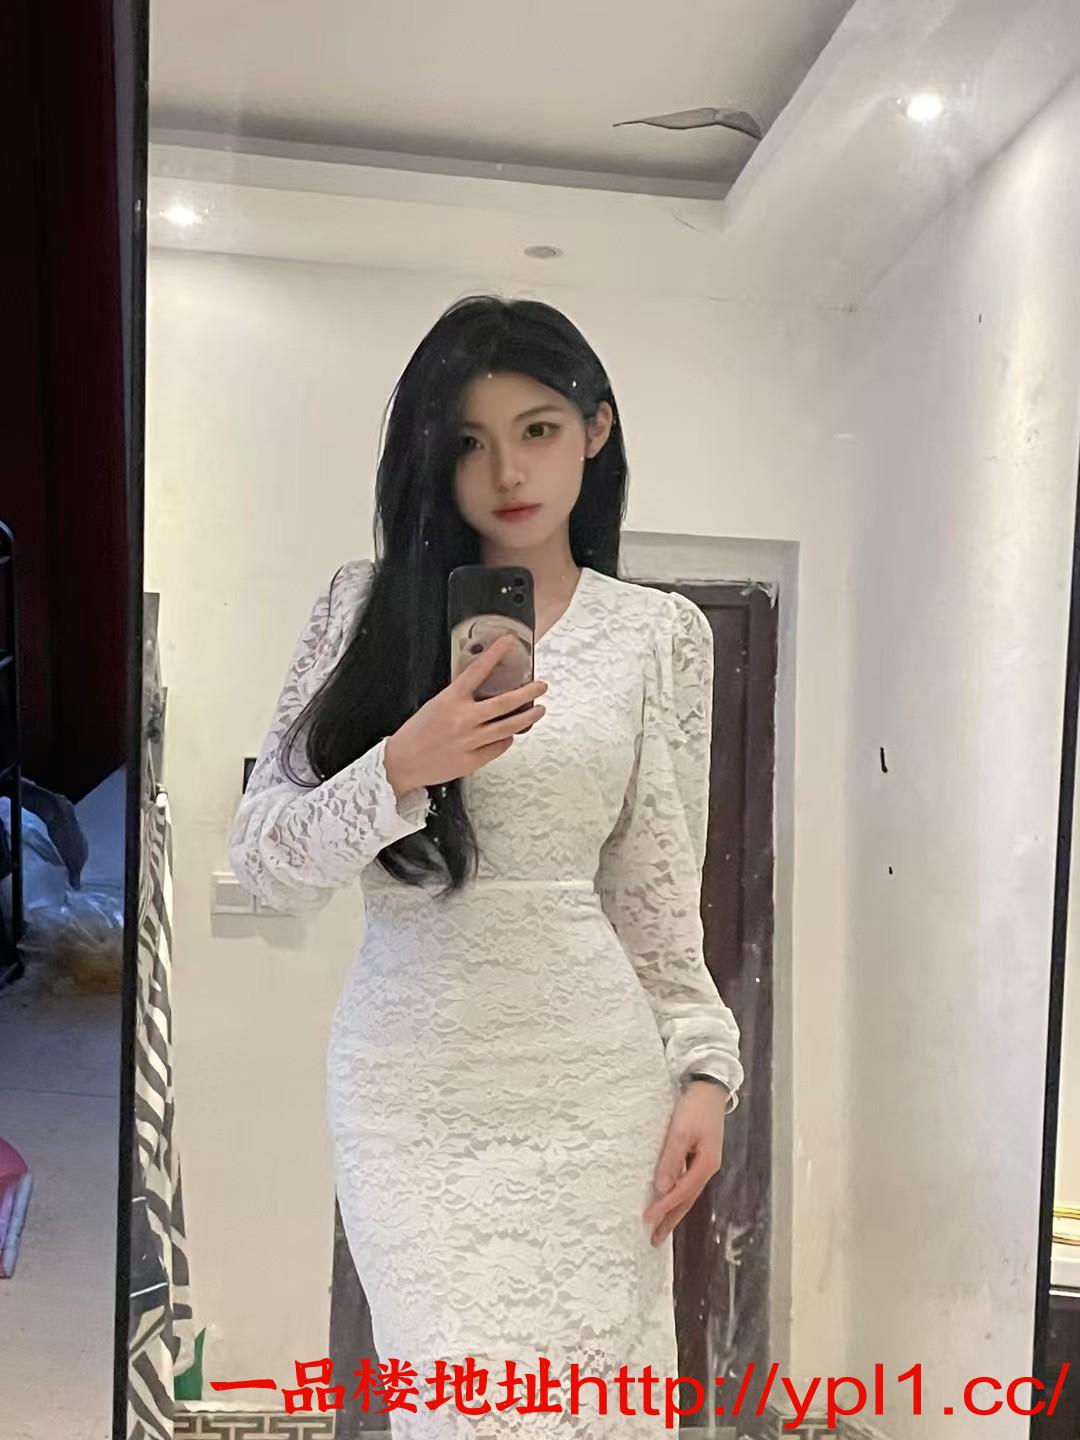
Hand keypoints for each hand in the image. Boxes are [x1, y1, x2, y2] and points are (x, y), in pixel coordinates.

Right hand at [384, 634, 546, 793]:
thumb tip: (484, 691)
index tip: (508, 642)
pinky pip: (499, 747)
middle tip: (541, 686)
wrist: (402, 762)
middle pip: (504, 703)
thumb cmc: (416, 733)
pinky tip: (510, 734)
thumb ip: (459, 698)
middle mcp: (463, 719)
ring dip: (527, 717)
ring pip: (509, 727)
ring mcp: (470, 741)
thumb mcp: (435, 705)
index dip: (494, 654)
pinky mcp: (473, 760)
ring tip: (538, 710)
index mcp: (450, 700)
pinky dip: (507, 739)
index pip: (477, 671)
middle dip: (527, 692)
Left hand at [643, 1082, 726, 1246]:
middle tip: (655, 1240)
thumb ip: (671, 1159)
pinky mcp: (699, 1155)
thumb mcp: (681, 1131)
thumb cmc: (695, 1107)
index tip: (647, 1220)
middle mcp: (707, 1167)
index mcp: (706, 1164)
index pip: (681, 1193)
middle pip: (687, 1200)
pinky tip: (668, 1198)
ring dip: (673, 1210)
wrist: (709, 1087)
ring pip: (687, 1193)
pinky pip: (686, 1181)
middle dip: (671, 1220)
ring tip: (660, 1227)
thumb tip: (662, 1188)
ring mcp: (704, 1162)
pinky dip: (676, 1195)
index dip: (664, 1208)